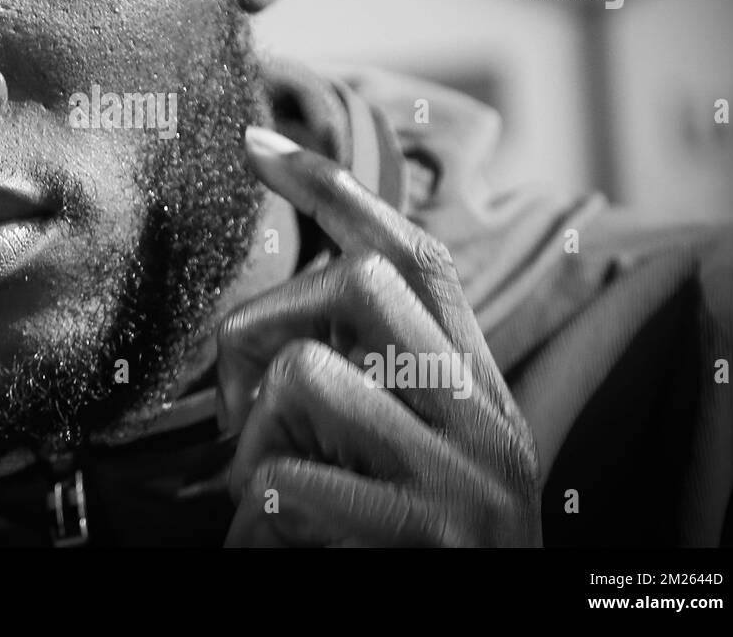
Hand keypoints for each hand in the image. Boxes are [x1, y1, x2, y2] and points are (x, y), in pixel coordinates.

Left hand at [216, 126, 541, 546]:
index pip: (414, 252)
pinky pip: (285, 478)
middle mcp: (486, 417)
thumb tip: (300, 310)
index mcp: (479, 386)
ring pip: (309, 375)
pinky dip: (253, 515)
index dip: (336, 190)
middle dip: (268, 333)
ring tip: (272, 495)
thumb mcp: (421, 448)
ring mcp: (463, 477)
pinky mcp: (424, 535)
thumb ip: (383, 376)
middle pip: (358, 285)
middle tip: (246, 417)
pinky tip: (279, 546)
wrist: (481, 631)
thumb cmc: (417, 548)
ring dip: (259, 439)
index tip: (257, 144)